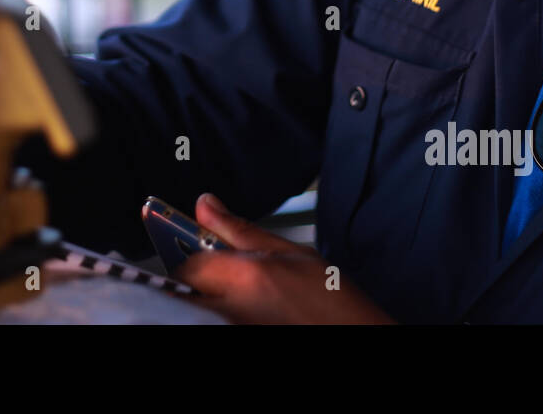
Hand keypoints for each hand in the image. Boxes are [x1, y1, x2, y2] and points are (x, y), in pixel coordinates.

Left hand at [174, 193, 394, 323]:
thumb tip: (205, 204)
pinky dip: (220, 310)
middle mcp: (231, 309)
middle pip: (188, 290)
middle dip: (198, 276)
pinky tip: (248, 305)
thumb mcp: (291, 252)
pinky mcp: (237, 335)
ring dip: (208, 294)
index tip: (205, 246)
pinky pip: (214, 319)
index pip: (188, 265)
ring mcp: (233, 327)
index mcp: (245, 278)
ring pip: (199, 307)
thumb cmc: (333, 302)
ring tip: (243, 290)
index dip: (193, 253)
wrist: (355, 337)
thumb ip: (240, 229)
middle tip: (224, 270)